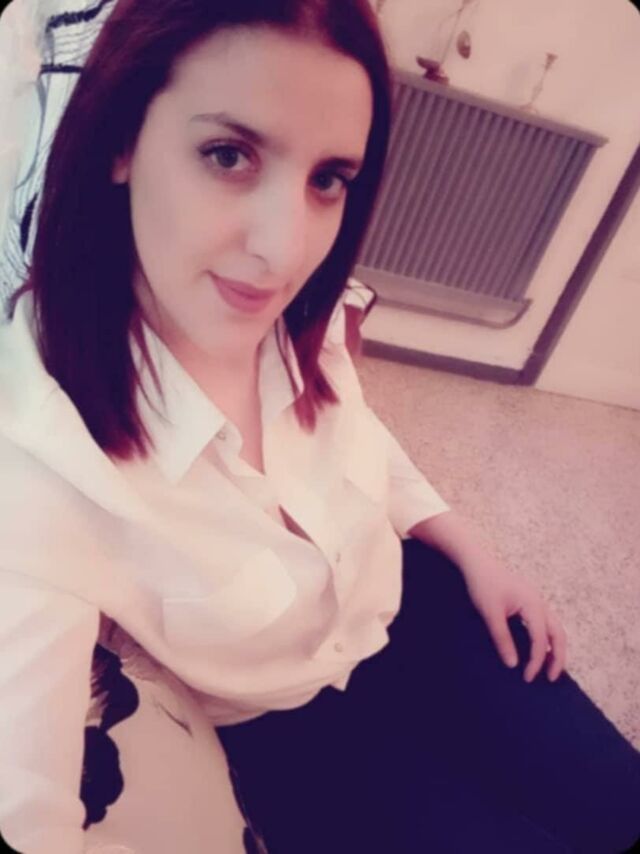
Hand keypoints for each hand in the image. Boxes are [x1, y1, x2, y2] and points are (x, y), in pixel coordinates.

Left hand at [460, 553, 567, 682]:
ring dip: (555, 648)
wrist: (476, 562)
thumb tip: (513, 664)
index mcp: (533, 605)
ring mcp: (536, 601)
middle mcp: (540, 602)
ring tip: (548, 668)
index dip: (536, 661)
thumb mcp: (490, 613)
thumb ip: (502, 639)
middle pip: (558, 634)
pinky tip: (538, 648)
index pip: (541, 639)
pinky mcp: (529, 601)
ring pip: (555, 628)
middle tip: (551, 679)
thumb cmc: (483, 584)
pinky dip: (547, 638)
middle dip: (558, 657)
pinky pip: (546, 623)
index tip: (528, 677)